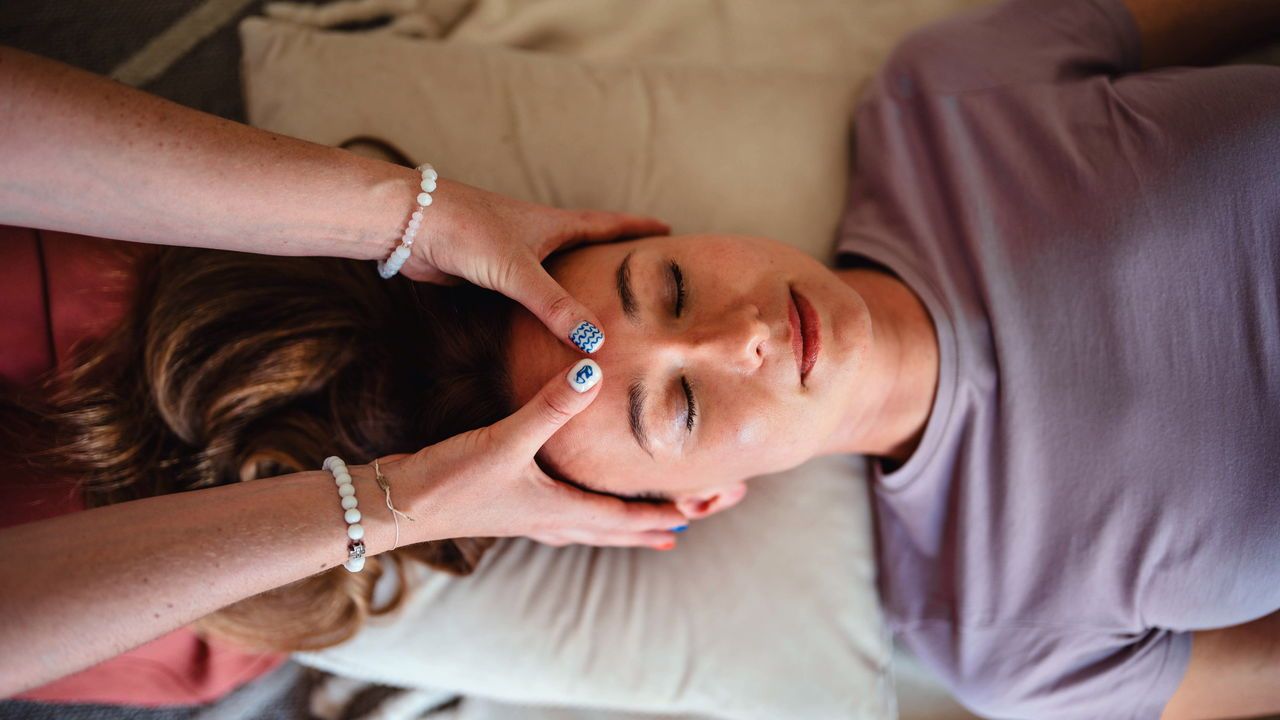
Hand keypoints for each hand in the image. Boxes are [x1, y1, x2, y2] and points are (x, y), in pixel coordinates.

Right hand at [386, 360, 685, 549]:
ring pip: (599, 527)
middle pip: (625, 529)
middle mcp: (554, 521)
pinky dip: (595, 514)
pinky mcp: (514, 510)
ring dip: (634, 524)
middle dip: (669, 520)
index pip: (633, 517)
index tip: (718, 501)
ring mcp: (533, 519)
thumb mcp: (504, 440)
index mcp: (562, 511)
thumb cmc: (450, 481)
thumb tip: (591, 369)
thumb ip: (549, 406)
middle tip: (713, 509)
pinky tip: (586, 507)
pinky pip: (571, 518)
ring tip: (666, 526)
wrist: (396, 507)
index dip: (677, 511)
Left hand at [403, 179, 668, 352]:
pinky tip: (549, 326)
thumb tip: (594, 344)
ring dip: (580, 288)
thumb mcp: (518, 271)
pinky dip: (546, 307)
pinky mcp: (489, 274)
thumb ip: (556, 307)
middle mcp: (538, 237)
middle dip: (615, 260)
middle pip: (588, 248)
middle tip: (645, 276)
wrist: (409, 224)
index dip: (640, 228)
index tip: (670, 230)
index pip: (610, 225)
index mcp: (554, 225)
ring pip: (558, 274)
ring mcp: (513, 255)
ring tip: (607, 308)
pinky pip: (530, 294)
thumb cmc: (466, 231)